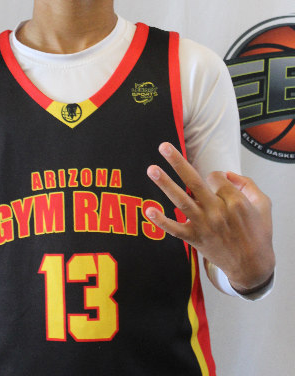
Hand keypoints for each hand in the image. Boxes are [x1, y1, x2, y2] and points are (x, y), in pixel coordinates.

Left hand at [146, 143, 274, 293]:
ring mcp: (204, 225)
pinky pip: (175, 229)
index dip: (215, 177)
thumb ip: (247, 184)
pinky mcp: (195, 238)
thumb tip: (226, 173)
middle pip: (195, 181)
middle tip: (163, 146)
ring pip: (182, 200)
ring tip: (152, 170)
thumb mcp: (263, 204)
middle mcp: (217, 211)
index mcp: (235, 201)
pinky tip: (149, 211)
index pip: (215, 177)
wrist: (252, 266)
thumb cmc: (258, 233)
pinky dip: (161, 221)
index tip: (217, 185)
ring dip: (166, 184)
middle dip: (178, 162)